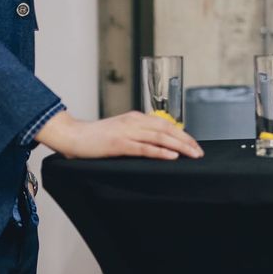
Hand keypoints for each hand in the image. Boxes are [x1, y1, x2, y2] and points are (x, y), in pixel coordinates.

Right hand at [37, 110, 203, 160]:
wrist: (73, 135)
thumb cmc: (96, 137)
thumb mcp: (121, 131)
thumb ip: (138, 135)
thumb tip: (157, 144)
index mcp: (136, 118)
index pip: (166, 125)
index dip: (183, 134)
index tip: (195, 145)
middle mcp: (134, 121)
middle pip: (167, 129)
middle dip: (186, 141)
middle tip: (199, 152)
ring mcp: (127, 132)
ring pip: (159, 138)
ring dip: (179, 146)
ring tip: (192, 154)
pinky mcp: (119, 144)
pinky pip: (144, 148)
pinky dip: (159, 152)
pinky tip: (171, 156)